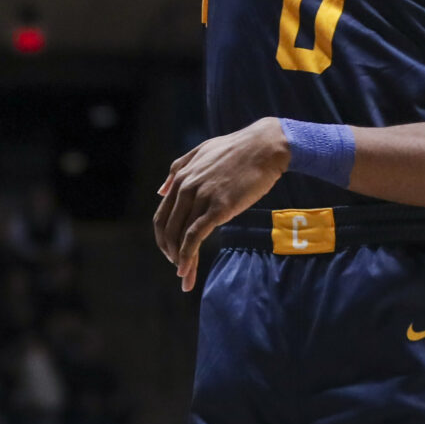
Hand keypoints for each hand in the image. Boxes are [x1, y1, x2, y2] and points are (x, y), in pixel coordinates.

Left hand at [154, 117, 288, 290]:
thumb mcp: (200, 152)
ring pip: (181, 236)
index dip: (163, 237)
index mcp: (180, 177)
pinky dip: (187, 255)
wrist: (264, 147)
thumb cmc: (236, 150)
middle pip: (168, 228)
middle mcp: (186, 187)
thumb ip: (176, 169)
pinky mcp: (219, 207)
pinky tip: (187, 270)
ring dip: (180, 260)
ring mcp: (201, 197)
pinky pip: (195, 236)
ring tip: (184, 276)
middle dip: (169, 252)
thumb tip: (160, 191)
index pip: (162, 215)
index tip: (170, 252)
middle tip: (177, 267)